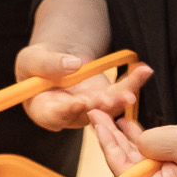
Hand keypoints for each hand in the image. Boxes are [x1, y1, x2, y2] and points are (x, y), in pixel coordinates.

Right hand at [15, 44, 151, 132]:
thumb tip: (74, 64)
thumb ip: (47, 63)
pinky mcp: (106, 98)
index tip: (80, 103)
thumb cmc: (35, 65)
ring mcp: (90, 108)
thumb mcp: (32, 60)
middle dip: (102, 107)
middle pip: (86, 114)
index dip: (67, 111)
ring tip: (132, 88)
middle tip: (114, 98)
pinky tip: (144, 70)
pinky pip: (120, 91)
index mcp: (44, 110)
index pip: (54, 116)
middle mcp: (69, 115)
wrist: (53, 60)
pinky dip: (133, 81)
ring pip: (108, 106)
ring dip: (121, 98)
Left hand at [92, 112, 176, 176]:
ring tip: (110, 117)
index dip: (107, 145)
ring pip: (139, 160)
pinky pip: (153, 157)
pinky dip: (142, 141)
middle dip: (112, 140)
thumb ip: (150, 143)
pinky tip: (130, 126)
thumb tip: (136, 143)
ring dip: (125, 139)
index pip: (124, 171)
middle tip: (98, 115)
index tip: (97, 123)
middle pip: (128, 166)